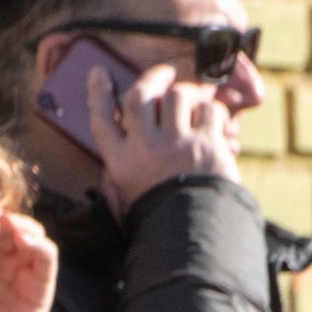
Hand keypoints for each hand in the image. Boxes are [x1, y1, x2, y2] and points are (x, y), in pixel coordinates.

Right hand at [89, 61, 240, 217]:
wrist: (194, 237)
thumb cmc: (158, 220)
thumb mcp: (125, 199)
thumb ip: (117, 172)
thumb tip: (115, 142)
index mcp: (120, 163)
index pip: (102, 119)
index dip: (98, 93)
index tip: (99, 73)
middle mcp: (145, 149)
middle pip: (140, 96)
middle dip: (152, 78)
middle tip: (162, 74)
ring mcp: (177, 145)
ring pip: (177, 95)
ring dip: (186, 94)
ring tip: (191, 104)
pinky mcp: (206, 145)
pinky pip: (209, 110)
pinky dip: (213, 112)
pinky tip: (213, 123)